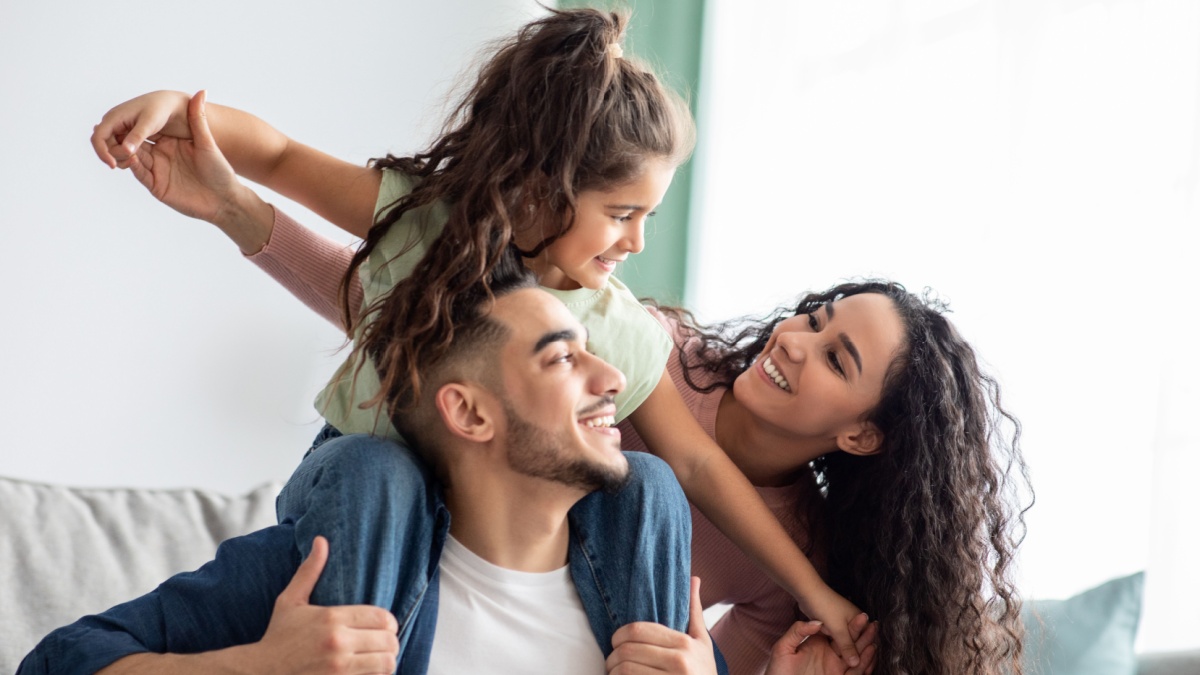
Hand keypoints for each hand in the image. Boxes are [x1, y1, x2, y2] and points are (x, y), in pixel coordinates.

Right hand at [92, 90, 192, 168]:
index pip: (98, 138)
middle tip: (133, 161)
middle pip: (105, 146)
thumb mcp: (150, 123)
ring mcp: (121, 129)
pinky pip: (123, 148)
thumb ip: (137, 136)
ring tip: (136, 161)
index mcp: (115, 117)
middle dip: (116, 156)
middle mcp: (114, 123)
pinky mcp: (129, 135)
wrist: (173, 105)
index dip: (102, 153)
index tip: (113, 165)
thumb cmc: (162, 109)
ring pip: (113, 149)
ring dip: (121, 158)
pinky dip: (128, 156)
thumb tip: (126, 151)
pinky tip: (138, 158)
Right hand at [123, 90, 273, 251]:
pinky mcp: (157, 186)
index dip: (130, 126)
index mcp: (168, 142)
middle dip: (119, 138)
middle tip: (112, 132)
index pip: (141, 132)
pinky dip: (133, 165)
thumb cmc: (220, 171)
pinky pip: (140, 173)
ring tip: (120, 144)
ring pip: (131, 158)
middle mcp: (159, 155)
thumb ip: (199, 118)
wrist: (226, 199)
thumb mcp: (207, 143)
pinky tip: (129, 157)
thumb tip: (202, 91)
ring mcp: (157, 171)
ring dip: (122, 150)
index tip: (121, 118)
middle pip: (130, 144)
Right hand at [250, 535, 399, 673]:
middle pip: (389, 640)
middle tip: (384, 642)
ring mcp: (340, 668)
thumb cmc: (278, 636)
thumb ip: (310, 571)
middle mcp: (338, 643)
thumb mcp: (290, 601)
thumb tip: (321, 540)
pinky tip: (369, 670)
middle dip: (390, 641)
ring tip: (380, 657)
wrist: (260, 673)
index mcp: (332, 618)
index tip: (384, 625)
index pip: (381, 617)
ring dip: (387, 659)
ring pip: (386, 662)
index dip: (389, 621)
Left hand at [607, 577, 715, 673]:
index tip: (617, 642)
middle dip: (612, 657)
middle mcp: (679, 662)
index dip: (619, 635)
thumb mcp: (703, 643)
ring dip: (612, 673)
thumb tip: (694, 578)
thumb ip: (695, 612)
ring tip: (614, 673)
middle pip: (627, 651)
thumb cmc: (704, 673)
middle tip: (611, 661)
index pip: (638, 630)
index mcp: (685, 644)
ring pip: (624, 671)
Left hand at [766, 618, 877, 674]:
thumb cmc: (778, 669)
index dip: (853, 627)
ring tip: (874, 642)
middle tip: (875, 627)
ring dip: (865, 650)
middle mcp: (828, 654)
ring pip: (854, 658)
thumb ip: (798, 631)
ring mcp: (833, 666)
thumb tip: (816, 623)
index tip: (864, 618)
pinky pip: (852, 672)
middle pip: (850, 644)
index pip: (839, 634)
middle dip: (864, 637)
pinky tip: (868, 657)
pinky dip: (862, 665)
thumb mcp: (783, 647)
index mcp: (819, 644)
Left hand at [795, 582, 868, 667]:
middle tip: (863, 671)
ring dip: (848, 653)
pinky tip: (839, 659)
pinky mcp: (832, 625)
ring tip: (850, 668)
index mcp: (860, 619)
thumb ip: (847, 646)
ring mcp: (842, 623)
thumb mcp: (838, 629)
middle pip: (858, 642)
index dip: (868, 653)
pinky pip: (838, 640)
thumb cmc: (826, 606)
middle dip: (859, 655)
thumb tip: (856, 663)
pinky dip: (839, 648)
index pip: (868, 639)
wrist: (808, 593)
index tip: (868, 668)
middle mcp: (853, 622)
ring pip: (847, 642)